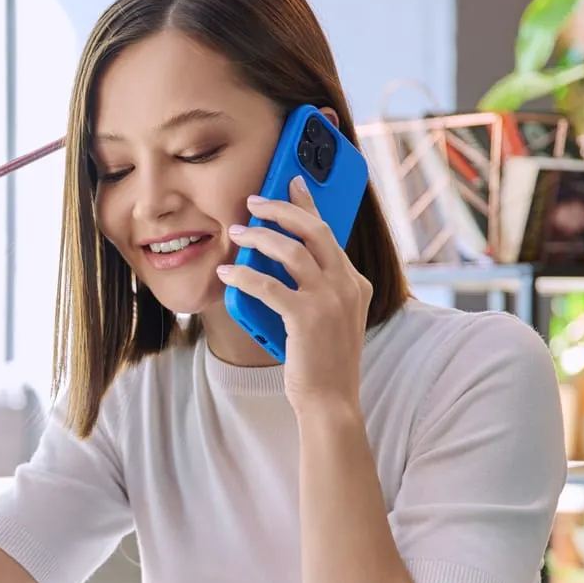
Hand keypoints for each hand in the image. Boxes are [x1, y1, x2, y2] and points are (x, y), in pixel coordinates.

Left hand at [215, 176, 372, 412]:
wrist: (330, 401)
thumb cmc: (323, 362)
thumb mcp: (332, 318)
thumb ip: (319, 288)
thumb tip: (281, 259)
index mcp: (356, 283)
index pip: (330, 232)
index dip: (308, 204)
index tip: (292, 182)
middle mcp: (348, 286)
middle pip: (314, 230)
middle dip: (280, 209)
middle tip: (254, 201)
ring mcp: (330, 300)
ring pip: (291, 250)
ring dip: (258, 237)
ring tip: (236, 235)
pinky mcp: (307, 317)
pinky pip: (268, 285)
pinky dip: (243, 276)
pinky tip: (227, 275)